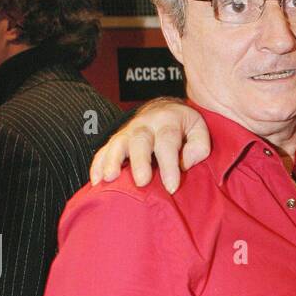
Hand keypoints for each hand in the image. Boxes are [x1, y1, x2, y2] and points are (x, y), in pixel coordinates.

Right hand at [89, 99, 210, 192]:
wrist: (164, 108)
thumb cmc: (183, 125)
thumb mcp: (199, 129)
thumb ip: (198, 146)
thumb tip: (185, 163)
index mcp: (168, 121)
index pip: (168, 142)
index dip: (169, 165)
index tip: (171, 187)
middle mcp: (146, 124)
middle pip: (140, 140)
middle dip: (140, 162)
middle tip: (141, 182)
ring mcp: (129, 131)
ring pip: (118, 142)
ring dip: (112, 160)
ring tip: (109, 178)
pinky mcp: (117, 139)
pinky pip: (104, 149)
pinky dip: (98, 164)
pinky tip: (96, 181)